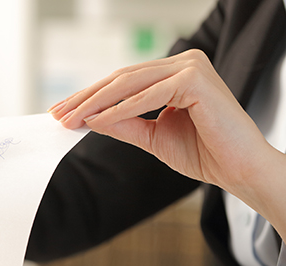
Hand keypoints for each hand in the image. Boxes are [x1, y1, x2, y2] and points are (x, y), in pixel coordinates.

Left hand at [48, 49, 285, 236]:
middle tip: (58, 114)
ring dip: (96, 103)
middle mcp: (183, 64)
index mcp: (174, 73)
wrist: (238, 170)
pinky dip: (121, 108)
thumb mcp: (152, 137)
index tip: (62, 112)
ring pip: (130, 83)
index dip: (89, 97)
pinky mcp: (196, 80)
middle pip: (121, 79)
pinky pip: (149, 95)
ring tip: (71, 119)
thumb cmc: (204, 153)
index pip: (122, 82)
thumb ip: (123, 123)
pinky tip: (98, 120)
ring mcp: (191, 67)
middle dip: (86, 98)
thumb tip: (89, 118)